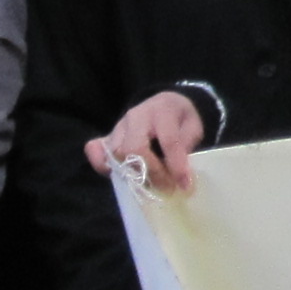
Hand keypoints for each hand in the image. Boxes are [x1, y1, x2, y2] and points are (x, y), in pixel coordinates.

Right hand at [90, 89, 211, 190]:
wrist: (166, 103)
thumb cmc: (180, 119)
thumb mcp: (193, 127)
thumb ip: (187, 145)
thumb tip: (180, 173)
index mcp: (162, 110)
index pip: (168, 139)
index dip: (176, 164)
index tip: (184, 184)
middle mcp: (136, 116)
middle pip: (134, 147)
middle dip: (151, 171)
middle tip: (167, 186)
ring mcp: (119, 126)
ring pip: (117, 152)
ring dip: (133, 172)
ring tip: (150, 183)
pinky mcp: (108, 136)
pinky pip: (96, 149)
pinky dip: (101, 164)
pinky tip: (114, 174)